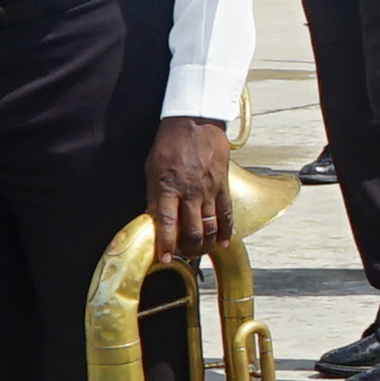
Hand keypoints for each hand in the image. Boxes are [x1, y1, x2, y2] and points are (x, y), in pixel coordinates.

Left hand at [146, 117, 232, 265]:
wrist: (195, 121)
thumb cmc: (170, 142)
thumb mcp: (152, 167)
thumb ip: (154, 194)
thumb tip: (153, 217)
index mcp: (169, 187)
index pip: (168, 223)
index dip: (167, 244)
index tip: (166, 259)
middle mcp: (190, 193)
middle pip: (193, 231)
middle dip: (189, 249)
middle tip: (184, 256)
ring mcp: (209, 191)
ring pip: (210, 227)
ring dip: (205, 244)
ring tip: (200, 251)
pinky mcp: (222, 186)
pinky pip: (227, 214)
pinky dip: (226, 231)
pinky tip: (223, 243)